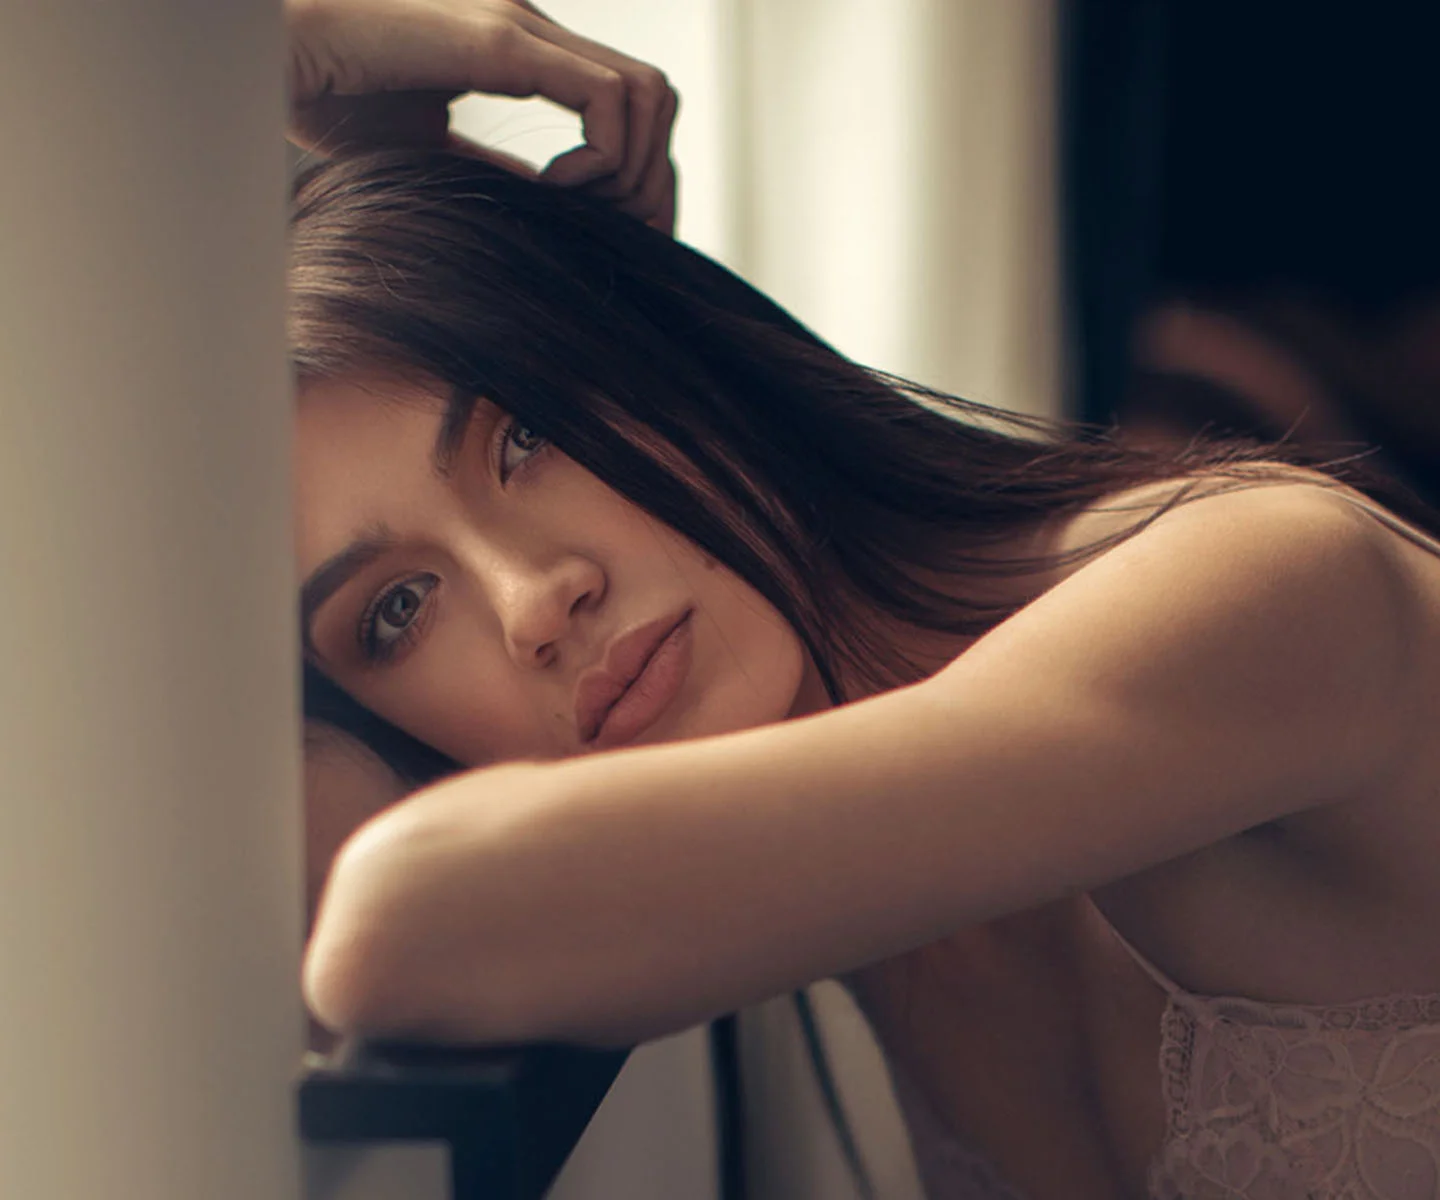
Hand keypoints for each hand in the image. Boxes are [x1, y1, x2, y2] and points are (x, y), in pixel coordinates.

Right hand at [286, 0, 678, 232]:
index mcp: (523, 48)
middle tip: (608, 228)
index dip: (637, 174)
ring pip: (647, 94)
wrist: (271, 59)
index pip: (629, 103)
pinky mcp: (501, 41)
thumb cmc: (333, 103)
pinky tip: (551, 187)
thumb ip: (499, 173)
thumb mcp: (439, 153)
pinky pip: (606, 100)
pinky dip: (600, 159)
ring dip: (629, 169)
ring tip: (573, 205)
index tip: (601, 225)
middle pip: (656, 99)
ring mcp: (522, 28)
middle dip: (650, 178)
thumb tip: (552, 214)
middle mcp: (535, 29)